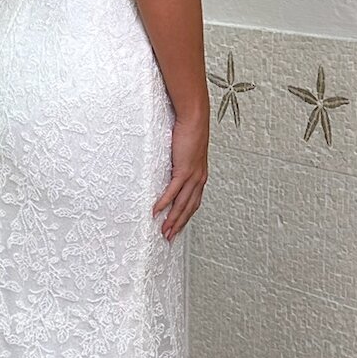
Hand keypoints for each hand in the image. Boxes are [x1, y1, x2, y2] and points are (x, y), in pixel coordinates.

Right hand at [152, 112, 208, 241]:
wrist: (195, 119)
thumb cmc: (190, 131)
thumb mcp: (187, 152)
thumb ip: (181, 163)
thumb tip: (171, 168)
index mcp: (200, 176)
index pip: (193, 202)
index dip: (185, 217)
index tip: (177, 228)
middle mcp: (199, 179)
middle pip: (188, 208)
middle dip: (179, 224)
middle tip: (169, 238)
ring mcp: (192, 176)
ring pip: (182, 204)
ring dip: (172, 219)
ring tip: (163, 231)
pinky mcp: (184, 170)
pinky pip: (173, 191)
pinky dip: (164, 203)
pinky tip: (156, 212)